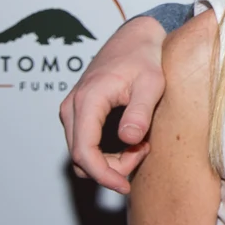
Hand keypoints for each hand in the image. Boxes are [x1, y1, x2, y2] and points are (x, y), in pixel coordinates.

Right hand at [59, 15, 166, 192]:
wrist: (135, 38)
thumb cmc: (145, 58)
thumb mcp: (152, 83)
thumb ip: (140, 110)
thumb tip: (128, 139)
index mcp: (88, 100)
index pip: (84, 152)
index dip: (103, 174)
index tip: (125, 185)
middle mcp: (72, 107)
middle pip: (81, 158)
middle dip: (112, 167)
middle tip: (144, 151)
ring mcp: (72, 110)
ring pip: (82, 153)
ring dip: (110, 160)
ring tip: (141, 143)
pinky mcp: (78, 113)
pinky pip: (85, 143)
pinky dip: (106, 150)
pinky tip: (132, 139)